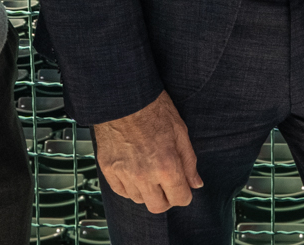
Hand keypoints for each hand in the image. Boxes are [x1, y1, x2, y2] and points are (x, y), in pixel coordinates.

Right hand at [95, 91, 203, 213]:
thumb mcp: (180, 131)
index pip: (180, 199)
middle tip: (167, 184)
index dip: (185, 193)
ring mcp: (124, 173)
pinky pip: (121, 191)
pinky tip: (134, 171)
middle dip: (166, 198)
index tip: (183, 186)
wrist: (123, 97)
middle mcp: (144, 175)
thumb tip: (196, 183)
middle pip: (158, 207)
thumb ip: (189, 161)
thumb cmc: (153, 108)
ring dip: (147, 191)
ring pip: (139, 200)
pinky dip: (129, 186)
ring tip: (149, 172)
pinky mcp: (108, 169)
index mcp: (166, 166)